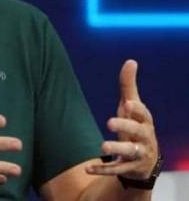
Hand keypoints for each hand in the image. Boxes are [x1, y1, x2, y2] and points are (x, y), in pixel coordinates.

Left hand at [86, 60, 158, 179]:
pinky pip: (116, 170)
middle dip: (125, 127)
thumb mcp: (132, 107)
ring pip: (129, 152)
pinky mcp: (129, 169)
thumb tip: (131, 61)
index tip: (128, 103)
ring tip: (102, 147)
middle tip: (109, 122)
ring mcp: (138, 155)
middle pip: (138, 133)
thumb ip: (129, 86)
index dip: (137, 110)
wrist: (144, 161)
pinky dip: (102, 169)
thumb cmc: (135, 126)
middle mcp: (144, 138)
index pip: (144, 115)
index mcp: (144, 122)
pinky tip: (87, 168)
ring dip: (116, 149)